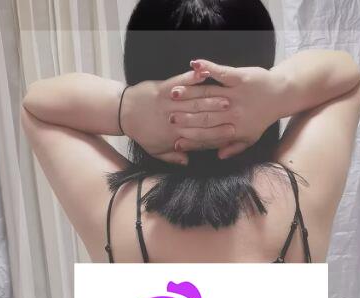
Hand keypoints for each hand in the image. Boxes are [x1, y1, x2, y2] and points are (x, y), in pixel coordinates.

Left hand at [121, 67, 235, 164]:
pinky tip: (205, 73)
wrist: (125, 112)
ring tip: (227, 95)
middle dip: (218, 114)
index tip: (232, 131)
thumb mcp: (156, 150)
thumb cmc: (141, 133)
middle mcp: (175, 119)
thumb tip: (187, 161)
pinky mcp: (165, 88)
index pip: (201, 136)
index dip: (217, 133)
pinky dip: (193, 77)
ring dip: (211, 98)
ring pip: (194, 101)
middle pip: (201, 117)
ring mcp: (170, 103)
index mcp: (175, 136)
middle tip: (234, 112)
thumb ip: (173, 157)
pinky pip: (181, 82)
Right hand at [170, 59, 275, 158]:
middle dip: (185, 117)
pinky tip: (194, 65)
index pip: (207, 136)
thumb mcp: (250, 138)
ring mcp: (236, 95)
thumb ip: (233, 147)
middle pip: (204, 117)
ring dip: (190, 93)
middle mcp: (233, 114)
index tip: (175, 140)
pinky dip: (207, 68)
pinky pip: (221, 73)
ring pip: (209, 96)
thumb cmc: (262, 117)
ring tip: (173, 93)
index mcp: (233, 130)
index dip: (191, 138)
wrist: (281, 95)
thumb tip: (218, 156)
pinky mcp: (241, 78)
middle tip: (167, 117)